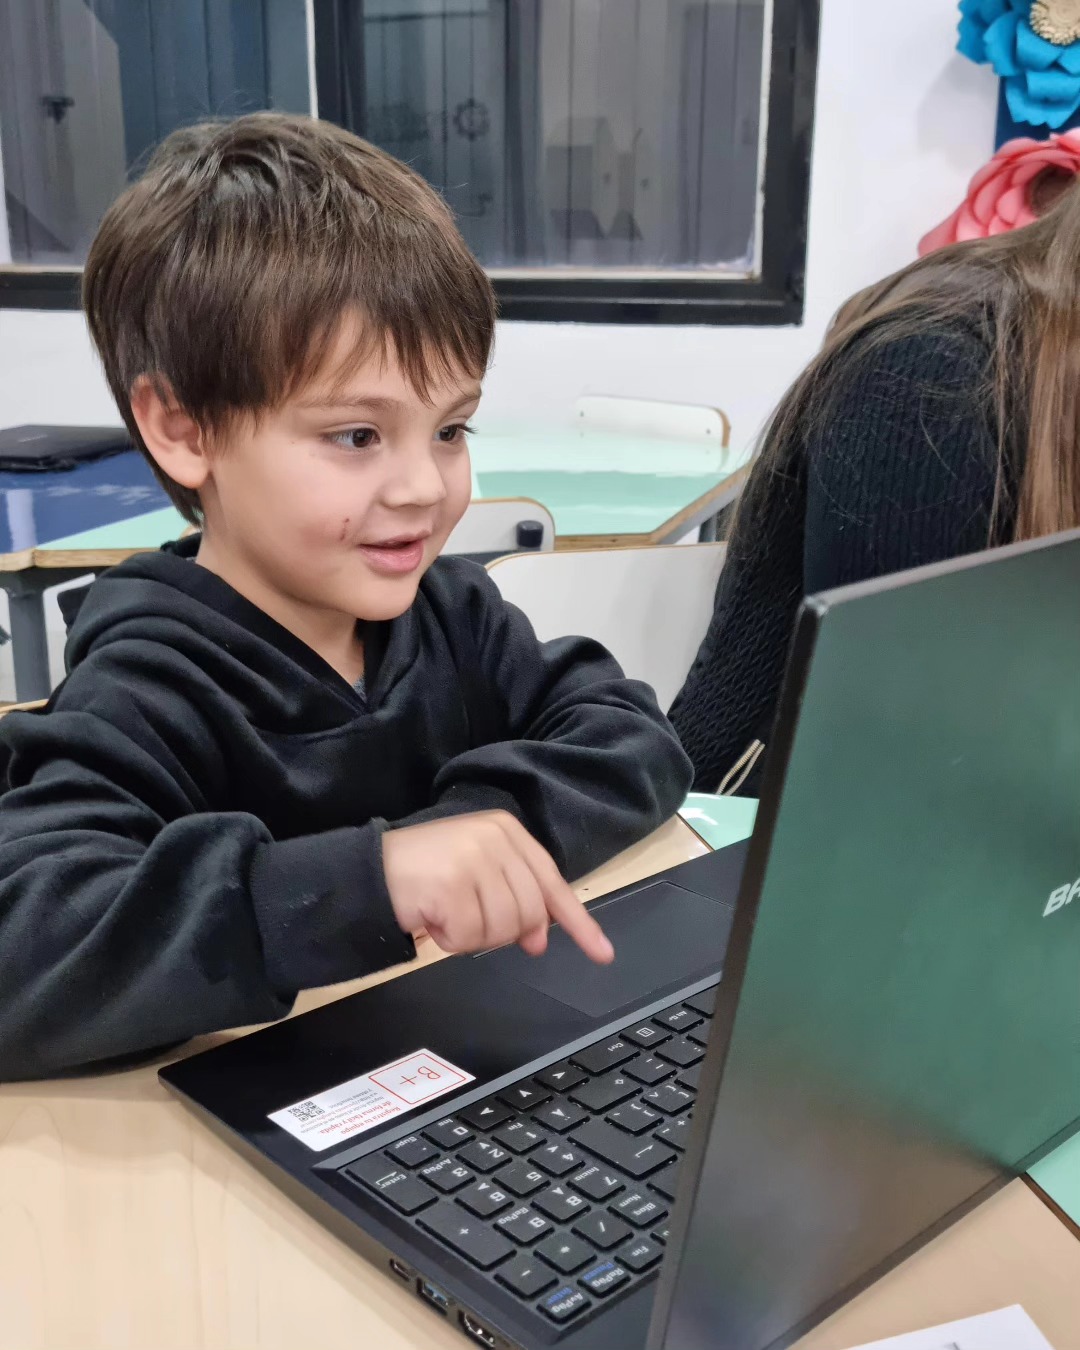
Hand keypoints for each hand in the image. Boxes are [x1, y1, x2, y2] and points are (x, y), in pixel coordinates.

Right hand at [383, 811, 613, 964]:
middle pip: (530, 914)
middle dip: (504, 933)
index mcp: (507, 831)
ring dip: (473, 937)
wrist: (369, 871)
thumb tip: (540, 939)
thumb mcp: (478, 873)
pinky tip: (432, 920)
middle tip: (470, 924)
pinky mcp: (451, 885)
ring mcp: (473, 860)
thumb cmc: (425, 874)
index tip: (601, 952)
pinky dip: (451, 941)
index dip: (578, 923)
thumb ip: (515, 898)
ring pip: (502, 930)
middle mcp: (494, 839)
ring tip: (446, 915)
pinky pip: (470, 938)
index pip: (552, 882)